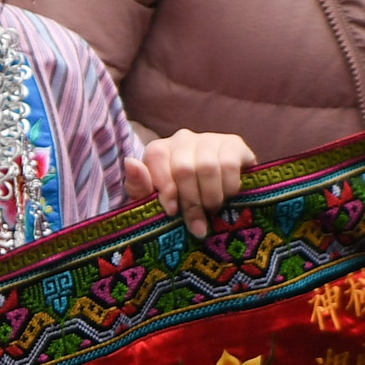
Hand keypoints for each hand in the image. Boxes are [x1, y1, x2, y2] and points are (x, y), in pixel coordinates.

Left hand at [132, 130, 256, 239]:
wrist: (217, 202)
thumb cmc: (179, 204)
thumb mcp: (152, 201)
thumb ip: (138, 187)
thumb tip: (130, 163)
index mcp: (158, 150)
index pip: (157, 159)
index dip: (166, 189)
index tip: (171, 212)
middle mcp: (182, 139)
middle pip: (184, 168)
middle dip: (191, 202)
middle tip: (197, 225)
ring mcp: (209, 139)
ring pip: (208, 167)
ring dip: (211, 197)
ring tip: (212, 212)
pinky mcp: (234, 144)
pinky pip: (230, 165)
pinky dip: (229, 187)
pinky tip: (227, 197)